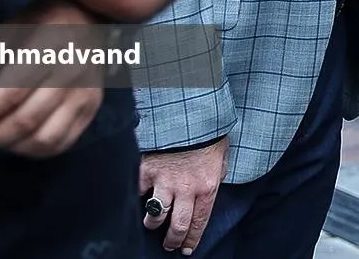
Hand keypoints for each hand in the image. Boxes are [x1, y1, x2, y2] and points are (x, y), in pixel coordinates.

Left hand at [0, 0, 105, 160]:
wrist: (88, 18)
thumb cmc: (40, 23)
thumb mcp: (6, 32)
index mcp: (50, 45)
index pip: (12, 91)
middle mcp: (74, 72)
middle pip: (27, 119)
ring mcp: (86, 94)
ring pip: (43, 138)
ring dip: (8, 147)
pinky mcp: (92, 109)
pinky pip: (59, 143)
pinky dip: (31, 151)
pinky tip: (13, 142)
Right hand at [140, 136, 229, 254]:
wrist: (192, 112)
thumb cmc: (209, 134)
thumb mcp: (221, 158)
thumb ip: (214, 177)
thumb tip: (210, 189)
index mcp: (207, 187)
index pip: (199, 223)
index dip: (191, 240)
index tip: (186, 250)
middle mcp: (186, 189)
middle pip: (177, 226)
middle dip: (172, 240)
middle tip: (169, 244)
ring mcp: (165, 181)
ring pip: (156, 215)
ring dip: (153, 223)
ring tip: (153, 223)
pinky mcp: (147, 170)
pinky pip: (138, 193)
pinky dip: (137, 199)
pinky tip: (137, 201)